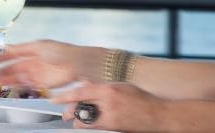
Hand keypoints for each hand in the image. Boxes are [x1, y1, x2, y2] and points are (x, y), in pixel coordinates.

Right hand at [0, 39, 104, 88]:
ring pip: (18, 77)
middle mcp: (33, 62)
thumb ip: (21, 48)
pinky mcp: (42, 83)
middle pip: (13, 68)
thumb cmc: (60, 51)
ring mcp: (37, 73)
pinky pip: (26, 85)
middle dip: (1, 71)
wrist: (76, 64)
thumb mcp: (38, 46)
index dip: (1, 58)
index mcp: (31, 50)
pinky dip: (17, 86)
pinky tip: (9, 86)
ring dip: (6, 80)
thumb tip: (7, 46)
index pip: (13, 54)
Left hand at [52, 81, 166, 130]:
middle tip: (65, 114)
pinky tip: (88, 123)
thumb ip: (102, 87)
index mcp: (108, 88)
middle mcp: (107, 102)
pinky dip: (89, 125)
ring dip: (79, 120)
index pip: (80, 92)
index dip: (65, 96)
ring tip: (76, 119)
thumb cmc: (142, 99)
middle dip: (69, 111)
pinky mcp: (115, 127)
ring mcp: (111, 116)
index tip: (54, 99)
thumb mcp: (121, 86)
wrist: (160, 115)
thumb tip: (86, 86)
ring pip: (85, 120)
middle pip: (79, 107)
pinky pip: (94, 126)